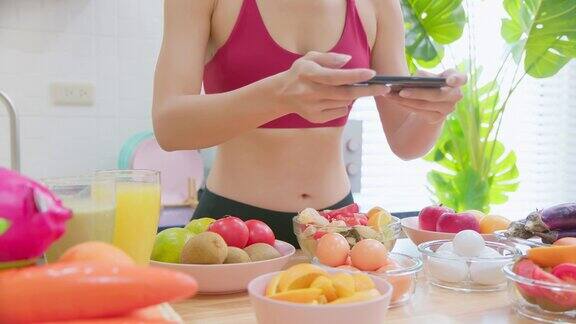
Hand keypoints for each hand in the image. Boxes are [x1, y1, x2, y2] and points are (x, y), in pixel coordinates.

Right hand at [272, 52, 389, 123]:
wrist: (281, 95)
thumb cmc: (300, 73)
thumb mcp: (310, 58)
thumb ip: (329, 58)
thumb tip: (349, 60)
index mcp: (309, 74)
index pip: (336, 77)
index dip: (355, 76)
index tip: (372, 74)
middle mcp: (311, 92)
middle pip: (345, 94)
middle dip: (367, 91)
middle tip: (385, 89)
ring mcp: (313, 107)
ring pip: (344, 103)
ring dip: (353, 96)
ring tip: (351, 88)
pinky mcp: (316, 118)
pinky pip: (339, 112)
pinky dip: (344, 105)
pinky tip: (336, 98)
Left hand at [385, 69, 466, 123]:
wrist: (429, 101)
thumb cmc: (429, 83)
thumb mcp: (428, 76)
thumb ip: (424, 76)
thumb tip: (414, 79)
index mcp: (457, 80)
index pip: (462, 79)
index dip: (456, 79)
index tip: (449, 80)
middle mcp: (456, 95)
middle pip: (437, 95)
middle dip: (418, 93)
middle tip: (401, 90)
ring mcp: (448, 109)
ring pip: (424, 104)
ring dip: (405, 99)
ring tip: (390, 94)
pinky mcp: (437, 118)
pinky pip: (419, 111)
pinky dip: (405, 105)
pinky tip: (394, 100)